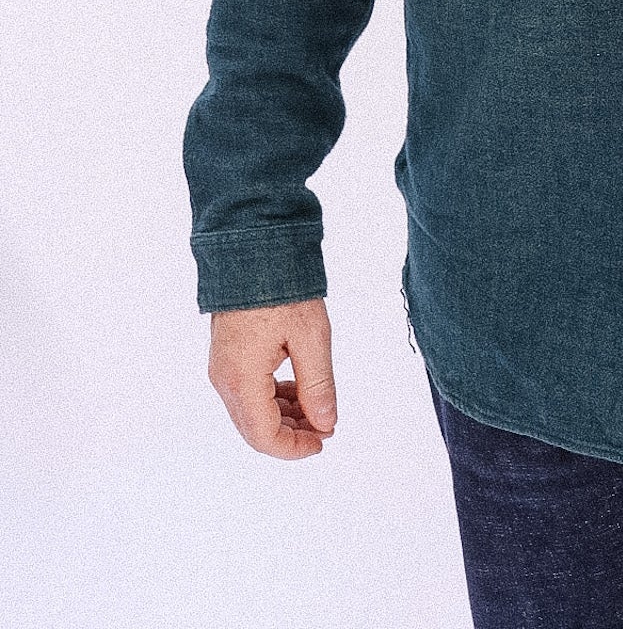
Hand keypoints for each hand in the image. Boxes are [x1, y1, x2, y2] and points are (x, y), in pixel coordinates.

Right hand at [208, 296, 336, 458]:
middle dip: (292, 434)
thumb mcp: (311, 336)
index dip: (295, 447)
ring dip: (284, 416)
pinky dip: (272, 398)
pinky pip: (247, 392)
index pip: (265, 436)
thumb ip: (318, 385)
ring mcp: (222, 368)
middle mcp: (225, 379)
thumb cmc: (282, 287)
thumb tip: (326, 422)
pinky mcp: (227, 356)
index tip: (324, 439)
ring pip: (251, 412)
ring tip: (317, 405)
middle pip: (255, 429)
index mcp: (242, 378)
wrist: (252, 247)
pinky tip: (297, 388)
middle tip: (325, 424)